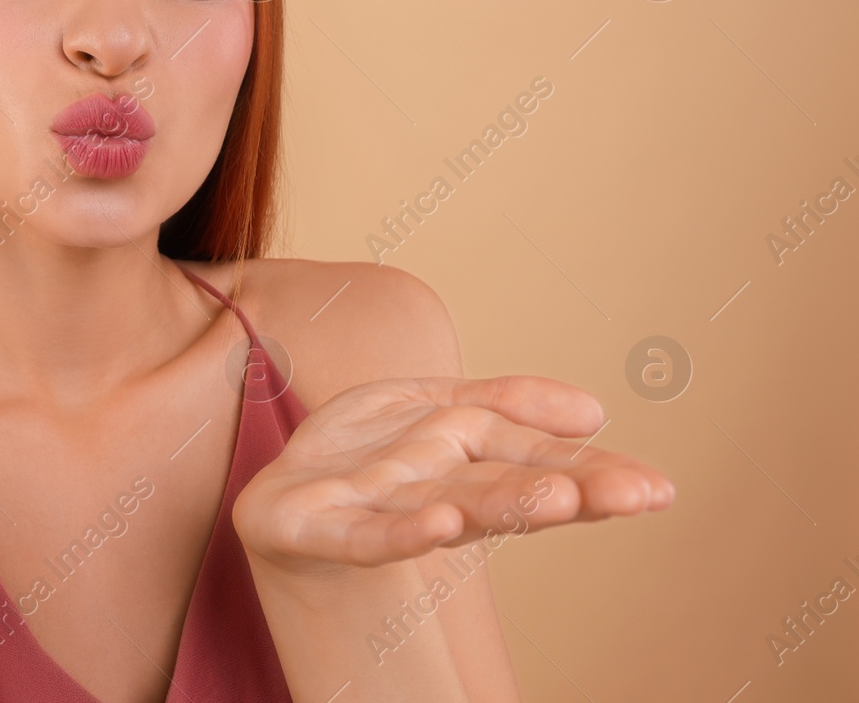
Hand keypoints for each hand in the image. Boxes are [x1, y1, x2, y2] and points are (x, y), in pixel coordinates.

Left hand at [232, 375, 673, 574]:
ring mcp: (382, 511)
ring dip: (503, 503)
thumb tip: (594, 414)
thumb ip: (509, 405)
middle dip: (565, 488)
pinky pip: (370, 533)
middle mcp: (436, 491)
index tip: (657, 489)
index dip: (595, 475)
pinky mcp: (327, 529)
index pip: (539, 463)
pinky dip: (406, 532)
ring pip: (453, 503)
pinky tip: (443, 524)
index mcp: (468, 463)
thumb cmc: (372, 459)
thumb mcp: (438, 409)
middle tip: (633, 495)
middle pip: (506, 486)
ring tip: (557, 499)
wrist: (281, 502)